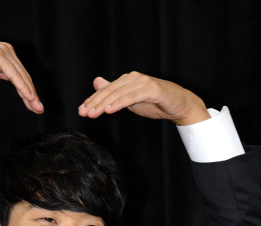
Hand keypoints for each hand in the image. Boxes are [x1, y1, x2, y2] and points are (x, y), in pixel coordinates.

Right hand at [0, 34, 42, 112]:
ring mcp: (3, 52)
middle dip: (33, 94)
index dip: (28, 90)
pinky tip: (29, 97)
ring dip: (30, 93)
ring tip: (36, 107)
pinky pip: (14, 75)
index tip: (34, 105)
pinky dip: (22, 87)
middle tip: (40, 110)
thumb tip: (9, 78)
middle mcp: (6, 50)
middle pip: (24, 76)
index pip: (20, 74)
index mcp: (4, 53)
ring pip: (21, 76)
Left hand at [78, 72, 209, 124]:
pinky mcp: (152, 89)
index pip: (106, 90)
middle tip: (84, 113)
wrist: (178, 105)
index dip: (93, 100)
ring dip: (104, 104)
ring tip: (93, 113)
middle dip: (95, 102)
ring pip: (119, 93)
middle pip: (110, 90)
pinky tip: (109, 109)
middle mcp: (134, 77)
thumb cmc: (155, 103)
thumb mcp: (130, 100)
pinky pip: (132, 96)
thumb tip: (96, 82)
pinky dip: (120, 103)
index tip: (81, 110)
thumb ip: (114, 92)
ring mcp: (143, 82)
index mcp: (127, 80)